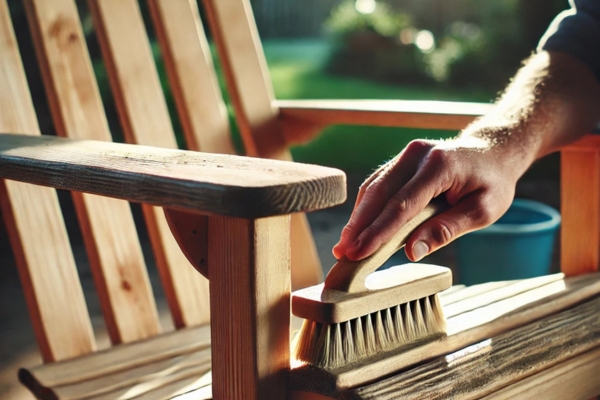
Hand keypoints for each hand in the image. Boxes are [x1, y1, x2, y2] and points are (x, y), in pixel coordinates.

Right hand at [332, 135, 524, 261]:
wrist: (493, 151)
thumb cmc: (491, 183)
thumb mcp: (483, 211)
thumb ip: (447, 229)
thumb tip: (413, 251)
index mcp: (440, 166)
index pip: (402, 204)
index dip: (378, 230)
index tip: (359, 252)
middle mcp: (417, 154)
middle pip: (379, 193)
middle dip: (358, 225)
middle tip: (343, 252)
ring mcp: (406, 154)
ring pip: (373, 188)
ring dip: (357, 217)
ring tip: (344, 245)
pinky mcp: (400, 160)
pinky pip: (377, 184)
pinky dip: (365, 207)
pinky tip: (357, 228)